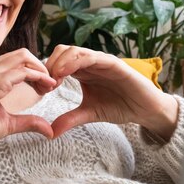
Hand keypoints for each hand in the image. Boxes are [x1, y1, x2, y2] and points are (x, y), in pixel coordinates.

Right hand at [0, 49, 55, 162]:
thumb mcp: (8, 123)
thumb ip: (28, 121)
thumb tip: (49, 130)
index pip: (18, 60)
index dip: (36, 70)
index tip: (46, 87)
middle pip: (23, 54)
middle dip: (41, 67)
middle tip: (51, 86)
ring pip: (24, 58)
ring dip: (41, 71)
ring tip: (49, 88)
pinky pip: (22, 72)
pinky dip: (37, 78)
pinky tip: (44, 90)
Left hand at [45, 45, 178, 139]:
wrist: (144, 110)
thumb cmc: (120, 107)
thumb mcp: (90, 114)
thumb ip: (70, 119)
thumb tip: (50, 132)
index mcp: (82, 71)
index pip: (57, 62)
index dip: (45, 73)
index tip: (38, 90)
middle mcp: (90, 62)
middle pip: (61, 51)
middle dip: (49, 65)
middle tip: (44, 85)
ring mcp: (101, 61)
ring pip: (74, 51)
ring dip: (60, 62)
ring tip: (53, 79)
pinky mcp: (113, 63)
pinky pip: (92, 57)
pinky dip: (77, 62)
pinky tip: (66, 73)